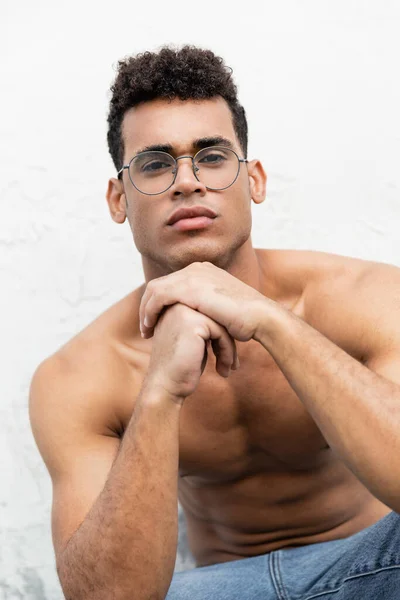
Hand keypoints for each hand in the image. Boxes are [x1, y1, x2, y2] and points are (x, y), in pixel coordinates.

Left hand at [140, 262, 268, 341]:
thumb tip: (200, 314)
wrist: (260, 317)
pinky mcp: (189, 287)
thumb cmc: (246, 319)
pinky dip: (149, 312)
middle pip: (160, 284)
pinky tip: (149, 327)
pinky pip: (158, 297)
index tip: (156, 322)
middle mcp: (197, 268)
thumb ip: (207, 304)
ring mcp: (193, 275)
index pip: (171, 283)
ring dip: (146, 310)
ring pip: (154, 289)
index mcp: (204, 270)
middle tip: (145, 327)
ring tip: (146, 330)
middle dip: (148, 306)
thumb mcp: (222, 306)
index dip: (159, 302)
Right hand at [144, 303, 238, 402]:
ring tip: (228, 367)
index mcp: (175, 305)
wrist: (164, 387)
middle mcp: (177, 303)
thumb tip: (233, 318)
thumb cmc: (180, 367)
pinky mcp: (192, 322)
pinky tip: (223, 369)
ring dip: (229, 348)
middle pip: (217, 315)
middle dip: (227, 340)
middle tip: (231, 364)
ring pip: (221, 323)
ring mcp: (183, 311)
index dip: (220, 334)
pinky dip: (227, 352)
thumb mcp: (193, 339)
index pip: (210, 312)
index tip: (224, 355)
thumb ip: (206, 324)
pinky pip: (221, 332)